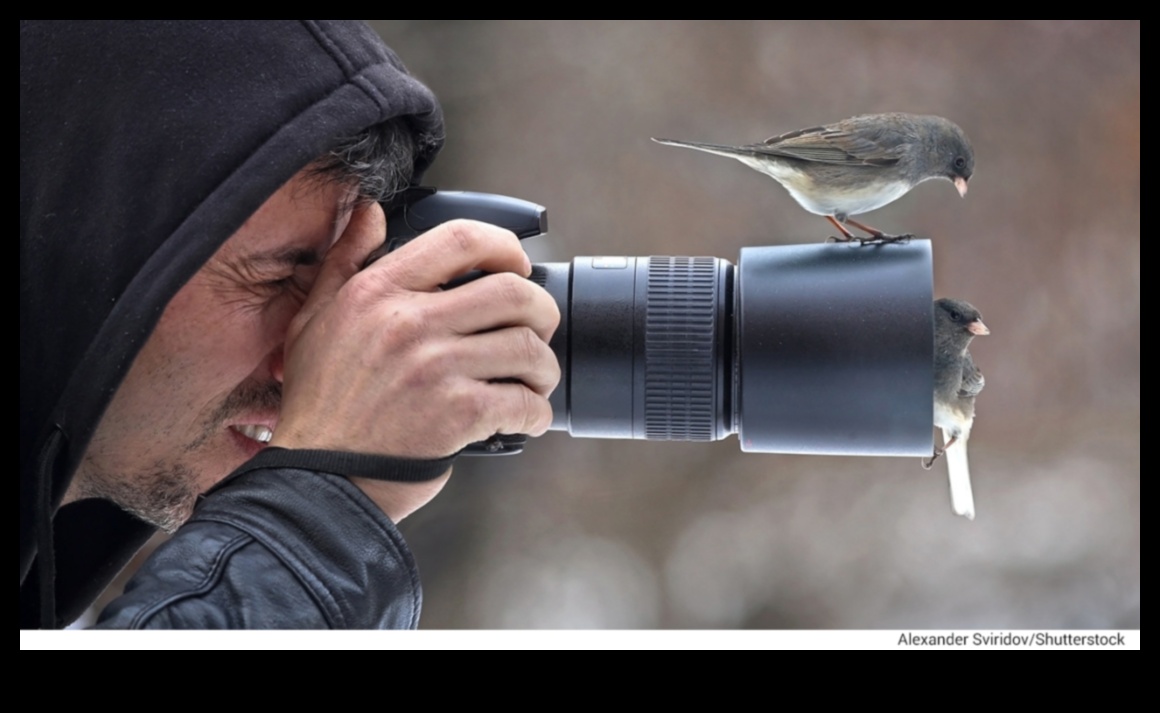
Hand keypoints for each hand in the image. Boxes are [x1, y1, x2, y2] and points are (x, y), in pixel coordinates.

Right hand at [269, 202, 560, 517]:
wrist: (320, 480)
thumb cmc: (321, 405)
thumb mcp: (314, 319)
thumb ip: (344, 261)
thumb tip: (367, 212)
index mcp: (378, 292)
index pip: (461, 239)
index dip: (506, 247)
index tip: (519, 266)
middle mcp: (409, 323)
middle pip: (513, 291)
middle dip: (541, 313)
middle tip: (536, 333)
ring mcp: (436, 368)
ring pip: (527, 347)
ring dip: (543, 368)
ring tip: (533, 381)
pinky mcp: (457, 414)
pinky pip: (524, 401)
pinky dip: (537, 413)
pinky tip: (525, 419)